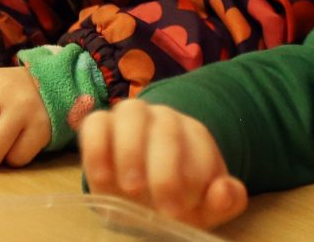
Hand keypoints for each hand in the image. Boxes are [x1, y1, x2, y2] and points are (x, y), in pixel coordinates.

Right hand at [80, 99, 247, 228]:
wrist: (136, 196)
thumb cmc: (173, 199)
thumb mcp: (202, 208)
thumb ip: (223, 202)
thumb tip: (226, 190)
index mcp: (192, 134)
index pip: (197, 139)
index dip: (192, 173)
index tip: (181, 209)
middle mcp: (161, 118)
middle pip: (166, 127)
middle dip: (165, 167)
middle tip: (161, 206)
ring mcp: (128, 118)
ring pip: (130, 112)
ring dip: (130, 150)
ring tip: (131, 189)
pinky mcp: (98, 125)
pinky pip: (95, 123)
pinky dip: (96, 146)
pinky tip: (101, 178)